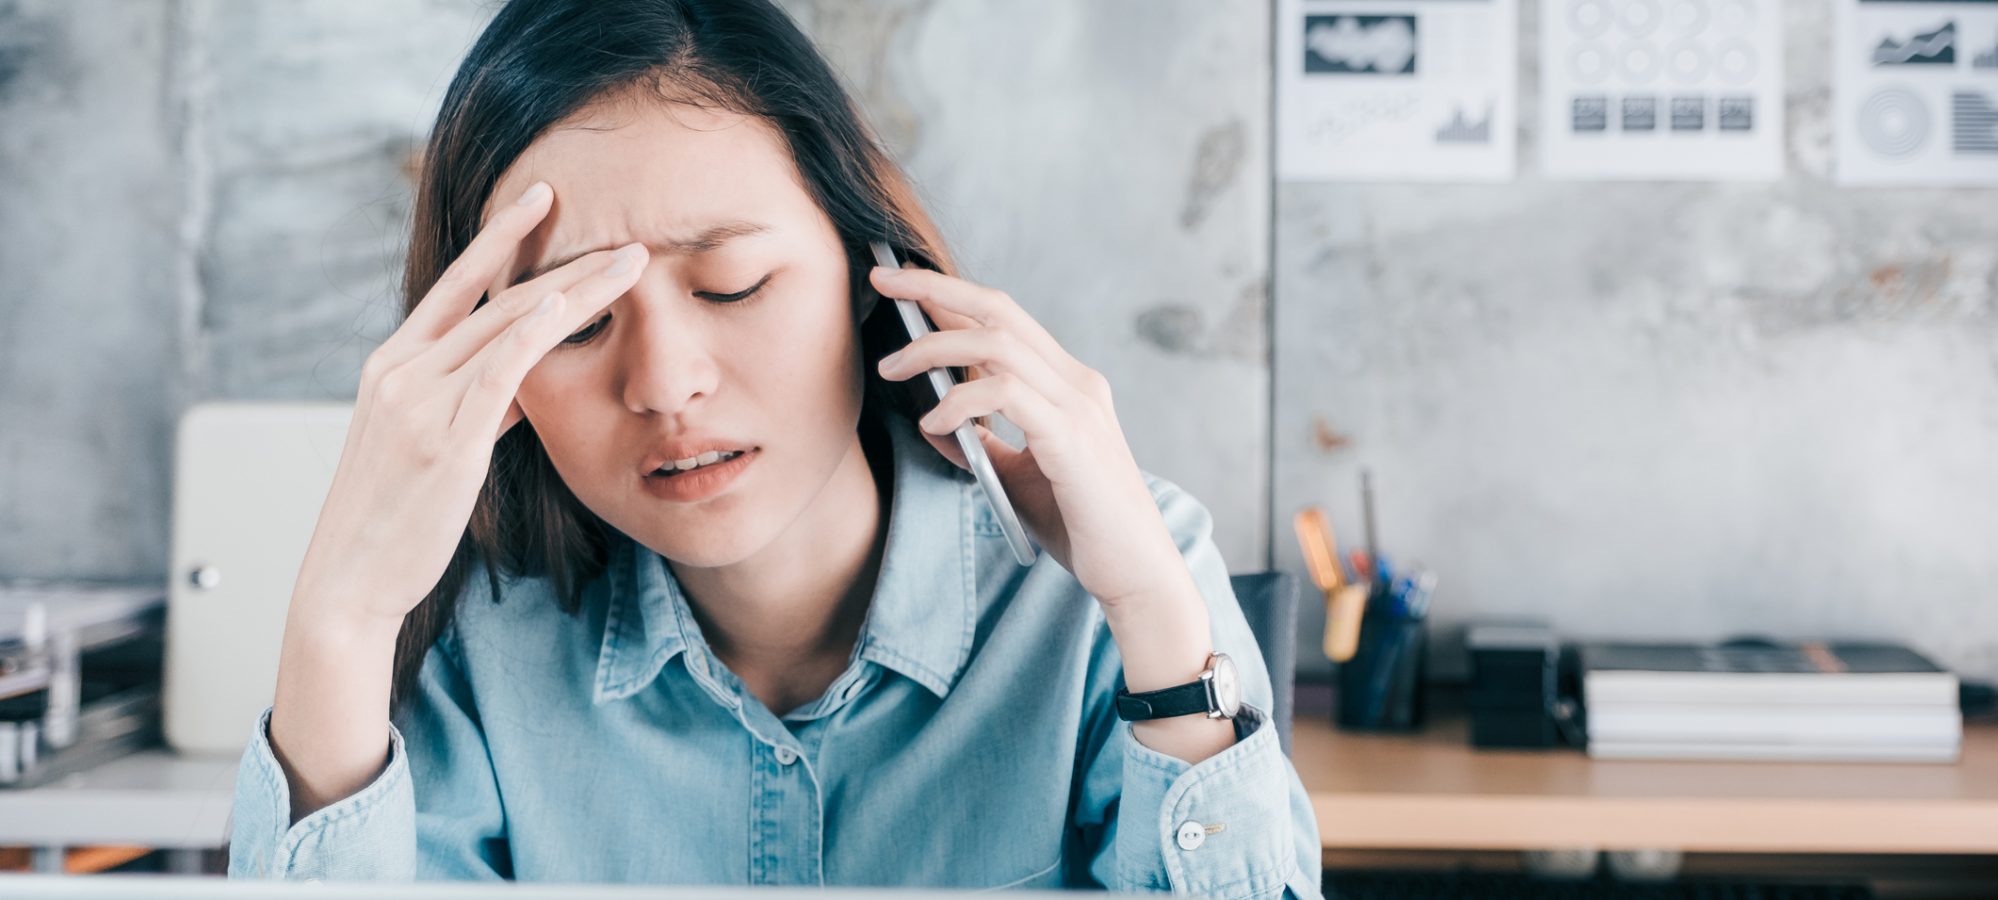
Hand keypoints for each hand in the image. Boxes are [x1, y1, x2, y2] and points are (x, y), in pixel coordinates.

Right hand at [289, 182, 647, 627]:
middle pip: (494, 296)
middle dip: (560, 259)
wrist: (348, 580)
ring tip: (629, 263)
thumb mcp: (434, 446)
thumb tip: (523, 387)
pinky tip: (565, 307)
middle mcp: (401, 370)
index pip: (456, 284)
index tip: (542, 198)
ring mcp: (419, 403)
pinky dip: (531, 335)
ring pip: (506, 326)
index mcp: (392, 365)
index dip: (500, 238)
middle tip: (621, 231)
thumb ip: (477, 406)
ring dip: (575, 290)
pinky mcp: (444, 441)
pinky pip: (494, 374)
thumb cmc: (395, 519)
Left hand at [868, 266, 1190, 613]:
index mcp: (1067, 385)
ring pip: (996, 343)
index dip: (951, 295)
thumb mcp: (1015, 477)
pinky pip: (1005, 394)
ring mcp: (1078, 406)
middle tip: (881, 280)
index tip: (902, 284)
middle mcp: (1076, 382)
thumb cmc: (1079, 525)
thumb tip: (932, 421)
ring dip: (934, 348)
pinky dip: (960, 402)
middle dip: (934, 288)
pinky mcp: (1072, 437)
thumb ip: (981, 444)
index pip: (1004, 320)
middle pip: (998, 309)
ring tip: (893, 367)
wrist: (1132, 571)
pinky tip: (935, 423)